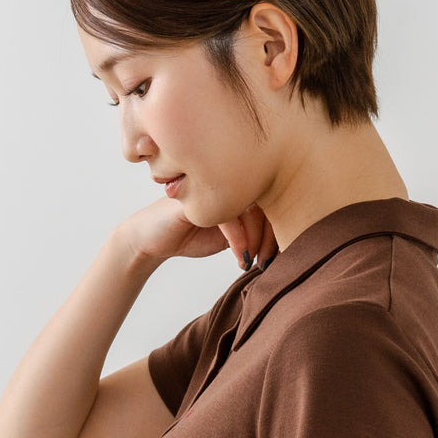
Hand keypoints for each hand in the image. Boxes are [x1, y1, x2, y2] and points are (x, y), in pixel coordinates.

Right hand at [119, 197, 277, 271]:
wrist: (153, 240)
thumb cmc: (190, 236)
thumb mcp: (230, 236)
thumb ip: (254, 231)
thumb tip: (285, 240)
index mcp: (236, 183)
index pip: (271, 197)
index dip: (280, 227)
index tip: (275, 255)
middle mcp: (225, 178)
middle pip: (265, 199)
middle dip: (271, 234)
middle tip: (268, 260)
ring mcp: (208, 183)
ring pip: (248, 206)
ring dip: (256, 239)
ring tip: (252, 260)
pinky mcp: (194, 196)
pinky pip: (228, 215)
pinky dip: (239, 240)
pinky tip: (240, 257)